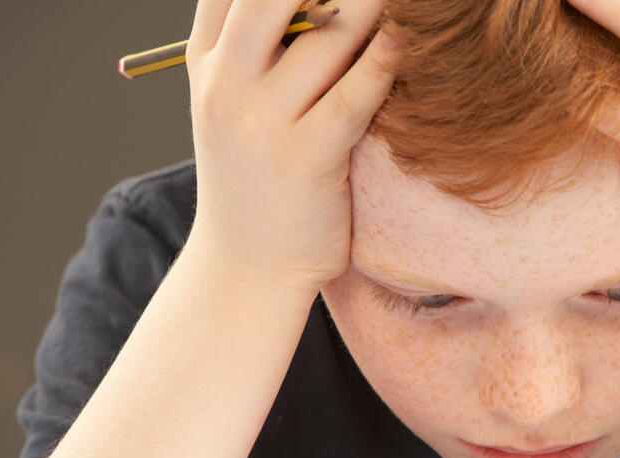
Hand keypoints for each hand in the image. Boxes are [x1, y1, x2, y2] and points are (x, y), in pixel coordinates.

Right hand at [184, 0, 397, 296]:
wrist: (246, 269)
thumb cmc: (257, 179)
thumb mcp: (235, 106)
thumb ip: (258, 50)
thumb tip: (315, 7)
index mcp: (206, 61)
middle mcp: (226, 83)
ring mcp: (261, 122)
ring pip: (324, 36)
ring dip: (370, 6)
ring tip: (413, 1)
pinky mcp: (304, 160)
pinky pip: (351, 97)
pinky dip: (381, 64)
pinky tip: (404, 41)